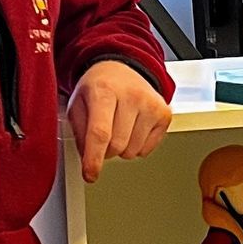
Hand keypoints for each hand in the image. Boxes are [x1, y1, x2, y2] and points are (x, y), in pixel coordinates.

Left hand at [67, 61, 171, 183]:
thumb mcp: (77, 103)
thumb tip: (88, 159)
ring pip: (132, 151)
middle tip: (102, 137)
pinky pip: (147, 149)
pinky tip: (132, 128)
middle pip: (117, 145)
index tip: (90, 175)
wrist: (122, 68)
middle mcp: (131, 95)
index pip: (100, 132)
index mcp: (104, 90)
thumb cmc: (99, 87)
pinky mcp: (164, 114)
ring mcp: (151, 105)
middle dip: (105, 150)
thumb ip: (79, 131)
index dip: (94, 158)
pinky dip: (136, 146)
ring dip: (121, 148)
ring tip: (119, 127)